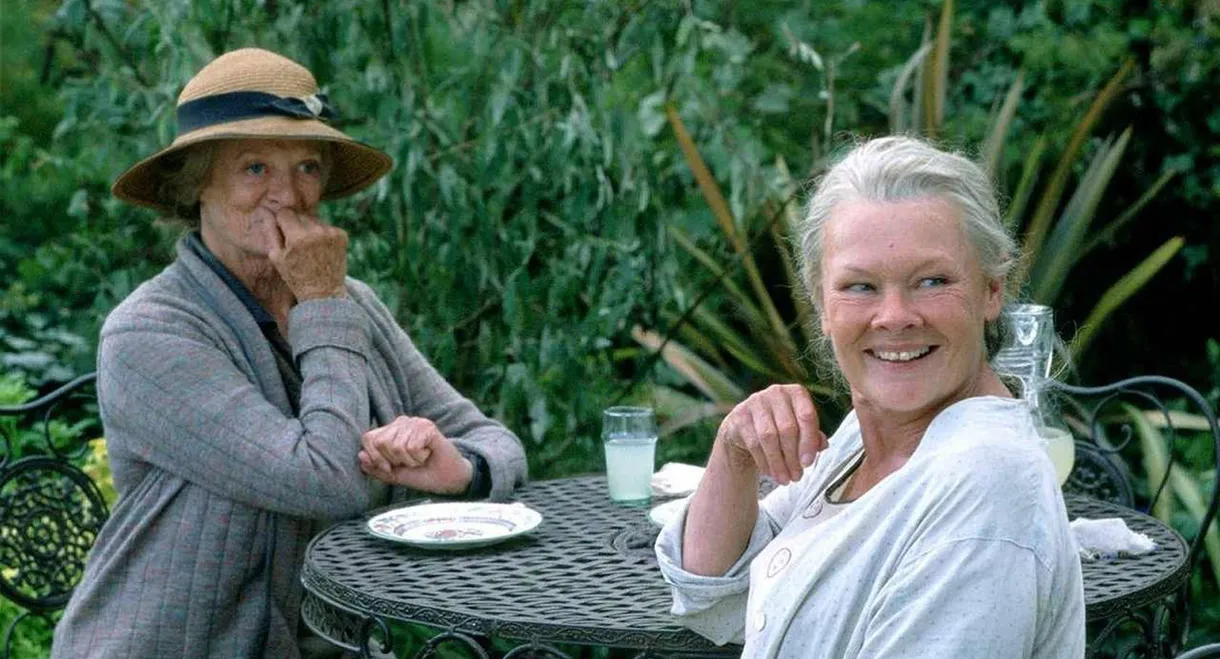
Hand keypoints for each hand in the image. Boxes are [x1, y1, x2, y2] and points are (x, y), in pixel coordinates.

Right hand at [258, 207, 347, 299]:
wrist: (324, 292)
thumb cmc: (295, 276)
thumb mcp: (276, 256)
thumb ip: (270, 231)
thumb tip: (265, 210)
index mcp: (298, 236)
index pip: (285, 212)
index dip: (282, 222)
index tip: (283, 233)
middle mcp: (316, 231)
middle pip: (300, 214)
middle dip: (295, 224)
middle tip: (296, 244)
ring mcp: (331, 232)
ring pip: (313, 219)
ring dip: (309, 228)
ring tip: (309, 248)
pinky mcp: (342, 235)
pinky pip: (326, 226)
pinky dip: (322, 234)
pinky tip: (320, 249)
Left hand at [358, 416, 473, 494]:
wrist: (447, 480)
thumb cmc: (421, 474)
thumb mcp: (393, 475)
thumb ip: (375, 467)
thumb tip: (360, 455)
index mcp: (390, 430)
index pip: (368, 438)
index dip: (375, 458)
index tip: (389, 468)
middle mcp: (401, 422)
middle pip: (381, 442)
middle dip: (394, 460)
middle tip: (409, 462)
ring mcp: (415, 422)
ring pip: (397, 446)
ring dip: (409, 460)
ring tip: (420, 458)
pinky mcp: (428, 427)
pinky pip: (412, 446)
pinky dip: (419, 457)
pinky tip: (428, 454)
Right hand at [714, 384, 826, 484]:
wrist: (746, 429)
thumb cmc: (780, 429)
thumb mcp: (800, 431)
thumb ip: (813, 437)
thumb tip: (823, 445)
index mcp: (796, 393)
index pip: (807, 416)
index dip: (809, 442)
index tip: (808, 464)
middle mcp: (776, 392)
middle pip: (788, 428)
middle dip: (793, 457)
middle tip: (797, 476)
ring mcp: (755, 402)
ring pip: (769, 437)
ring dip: (778, 462)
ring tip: (785, 479)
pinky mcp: (740, 416)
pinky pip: (754, 443)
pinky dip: (764, 461)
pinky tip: (770, 472)